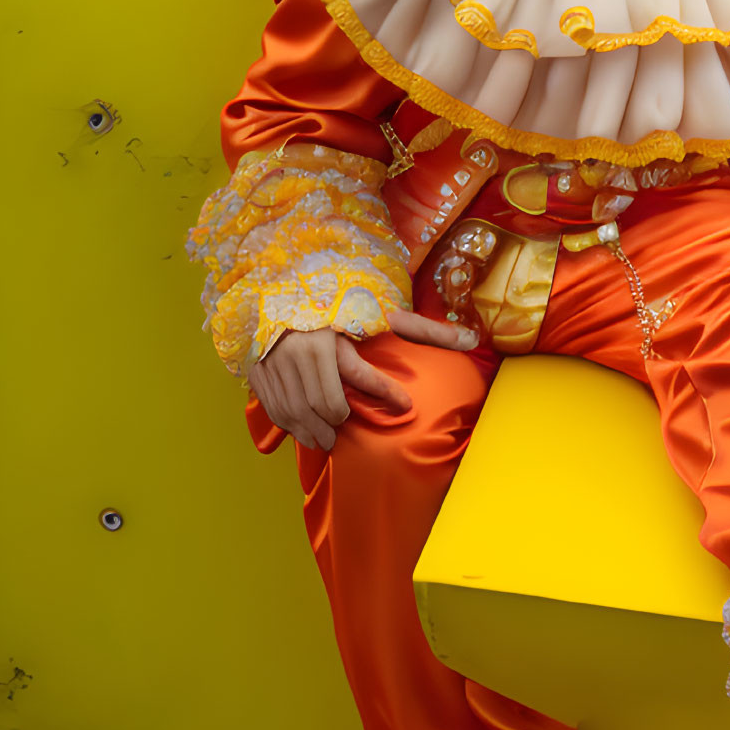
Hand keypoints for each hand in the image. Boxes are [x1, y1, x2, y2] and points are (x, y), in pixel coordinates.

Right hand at [249, 311, 477, 450]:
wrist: (284, 289)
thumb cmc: (341, 303)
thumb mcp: (381, 311)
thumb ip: (424, 329)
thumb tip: (472, 338)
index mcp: (330, 333)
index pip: (359, 374)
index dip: (385, 393)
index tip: (405, 407)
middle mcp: (300, 348)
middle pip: (323, 402)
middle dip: (337, 422)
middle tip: (345, 432)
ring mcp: (275, 361)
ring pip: (296, 410)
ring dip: (313, 431)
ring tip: (327, 440)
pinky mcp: (257, 370)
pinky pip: (274, 407)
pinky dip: (289, 425)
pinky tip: (304, 431)